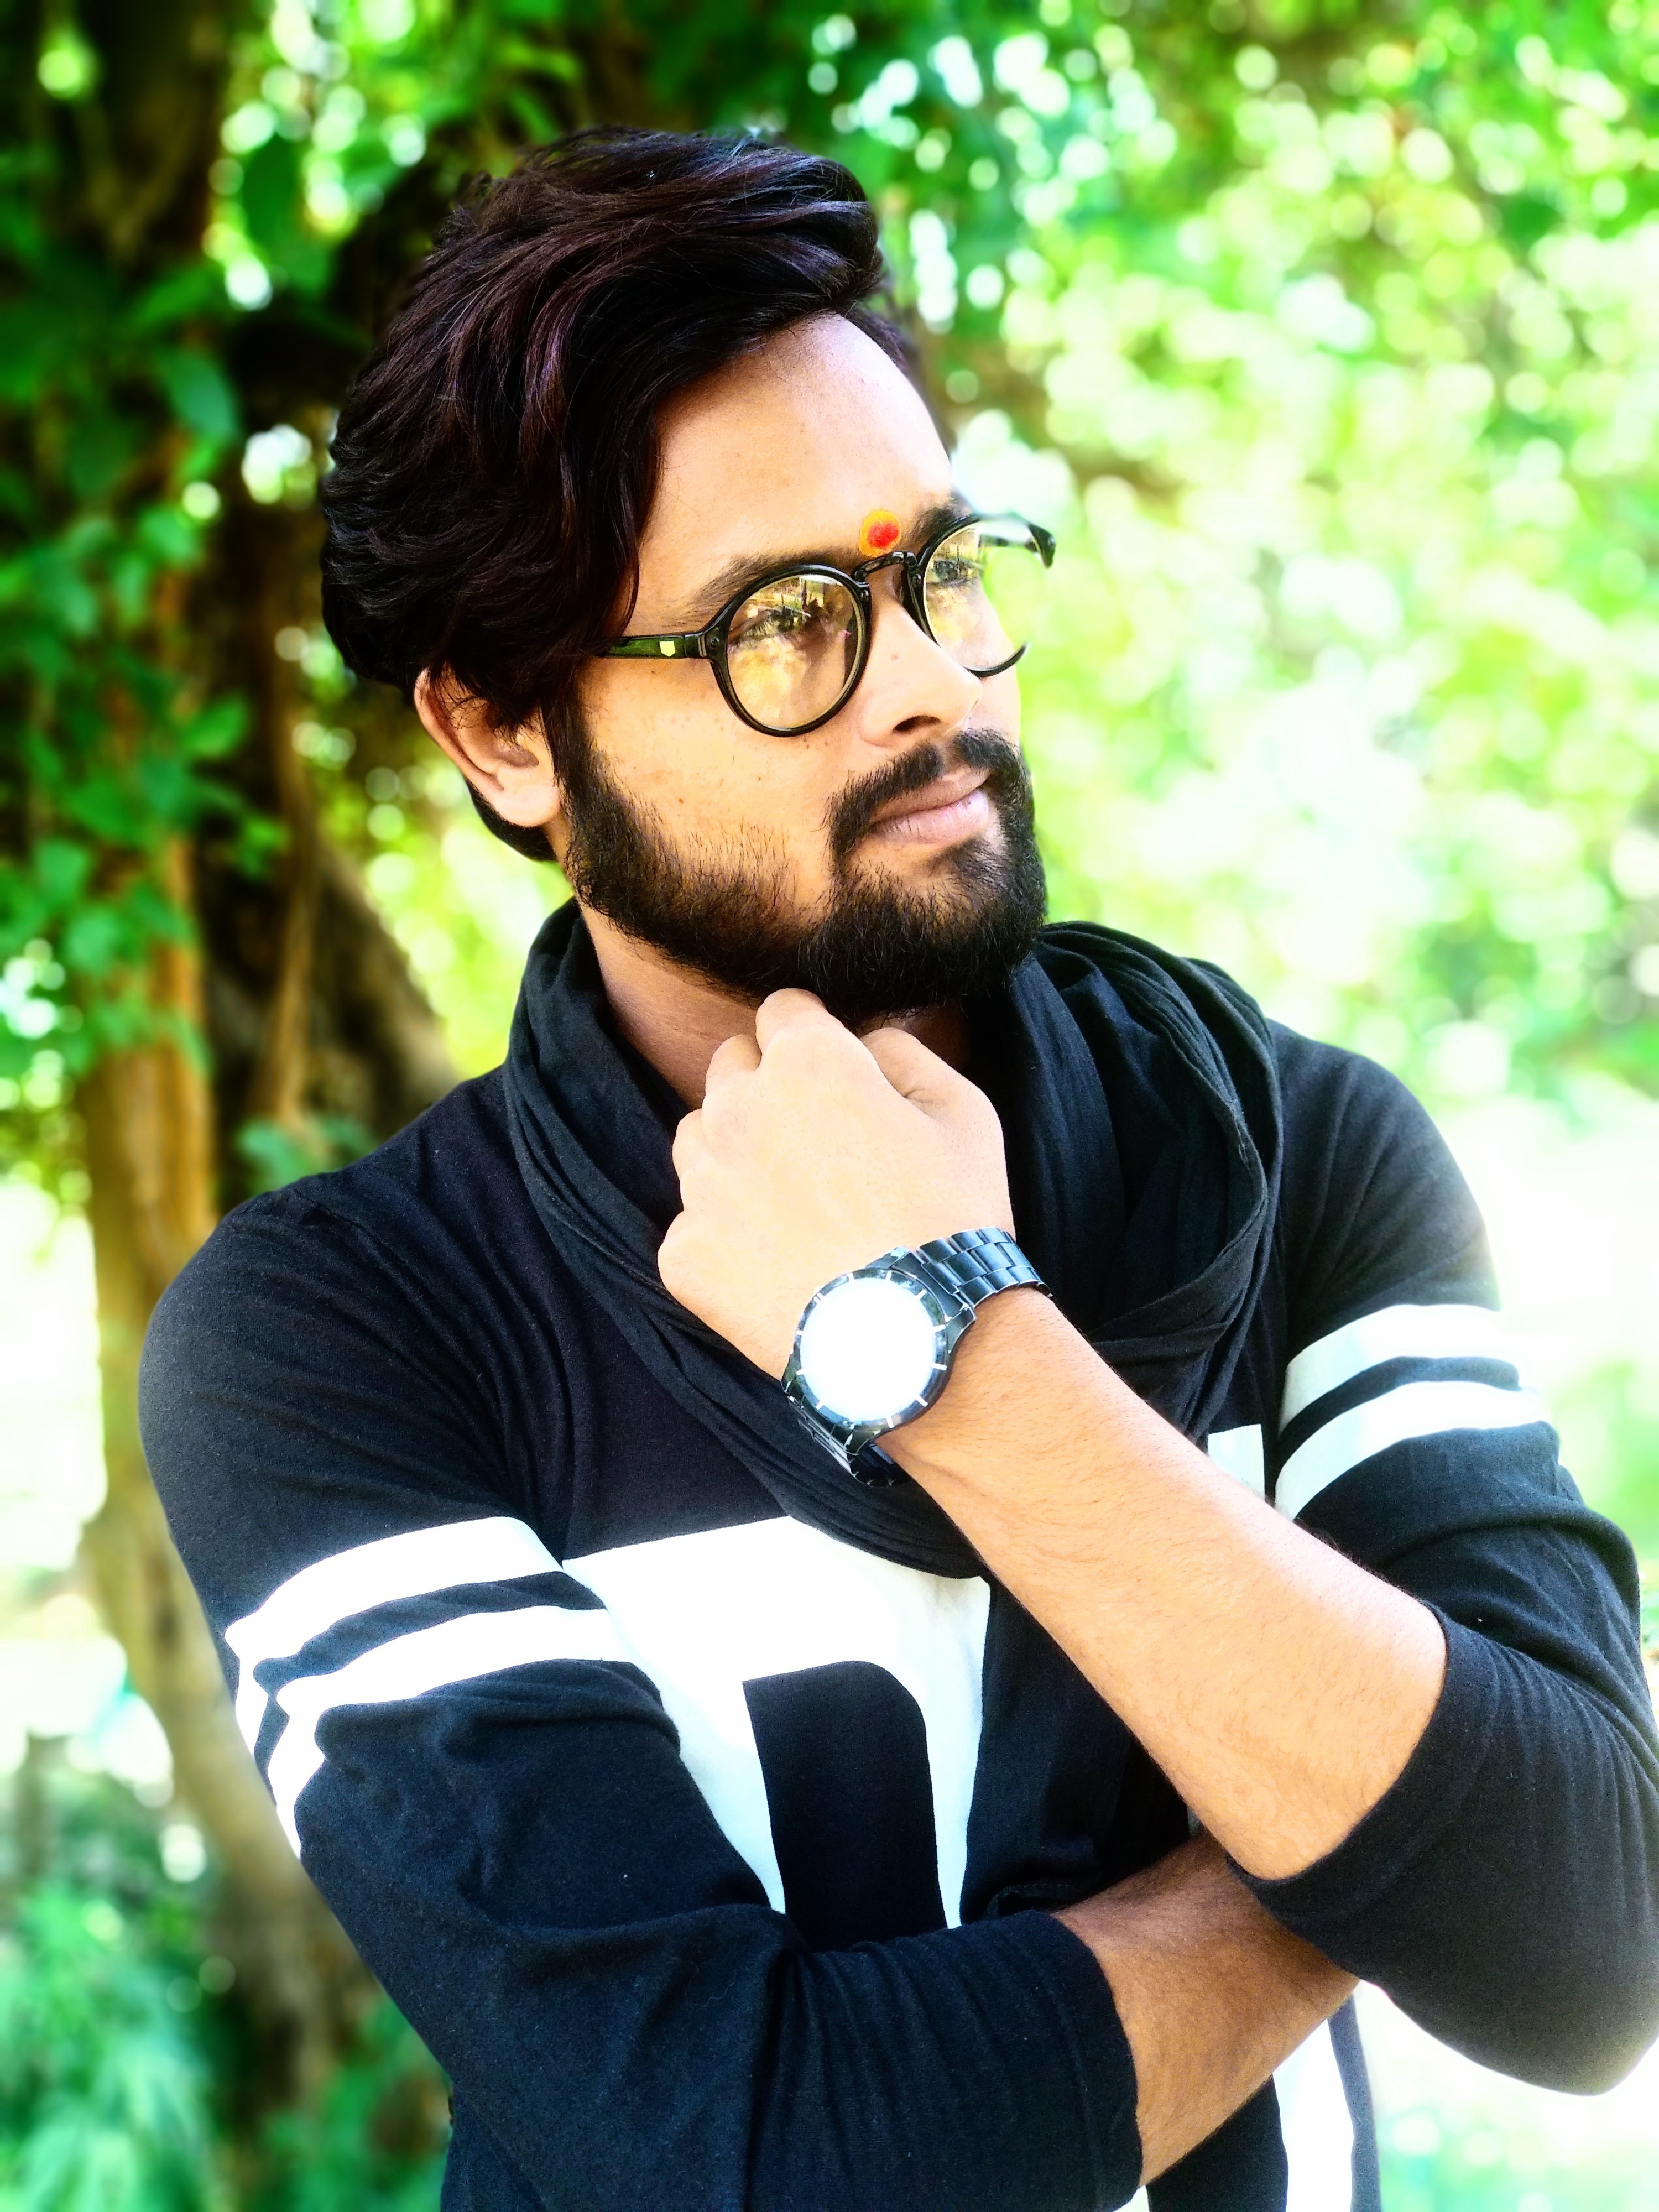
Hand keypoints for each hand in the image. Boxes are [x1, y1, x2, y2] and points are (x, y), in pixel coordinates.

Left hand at [659, 990, 1013, 1375]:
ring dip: (736, 1153)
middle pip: (731, 1067)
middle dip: (767, 1086)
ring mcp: (701, 1184)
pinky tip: (779, 1264)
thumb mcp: (964, 1112)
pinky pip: (693, 1223)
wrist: (917, 1340)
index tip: (836, 1074)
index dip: (813, 1037)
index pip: (781, 1010)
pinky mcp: (684, 1253)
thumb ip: (902, 1052)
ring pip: (699, 1139)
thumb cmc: (953, 1221)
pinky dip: (726, 1236)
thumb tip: (861, 1043)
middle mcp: (737, 1109)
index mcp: (806, 1062)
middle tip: (819, 1142)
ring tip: (796, 1205)